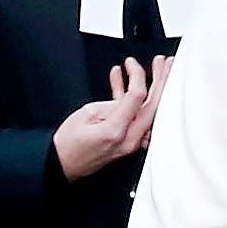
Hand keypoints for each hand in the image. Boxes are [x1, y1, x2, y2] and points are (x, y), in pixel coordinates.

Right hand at [53, 56, 173, 180]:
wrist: (61, 164)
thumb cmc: (68, 144)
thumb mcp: (86, 115)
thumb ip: (111, 104)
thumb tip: (128, 97)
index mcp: (117, 131)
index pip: (138, 98)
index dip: (138, 76)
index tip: (132, 64)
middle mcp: (129, 139)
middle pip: (153, 104)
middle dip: (161, 80)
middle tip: (165, 63)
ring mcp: (131, 142)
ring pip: (148, 110)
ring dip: (152, 87)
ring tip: (156, 68)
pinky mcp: (128, 140)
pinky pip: (135, 116)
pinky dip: (132, 99)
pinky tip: (124, 80)